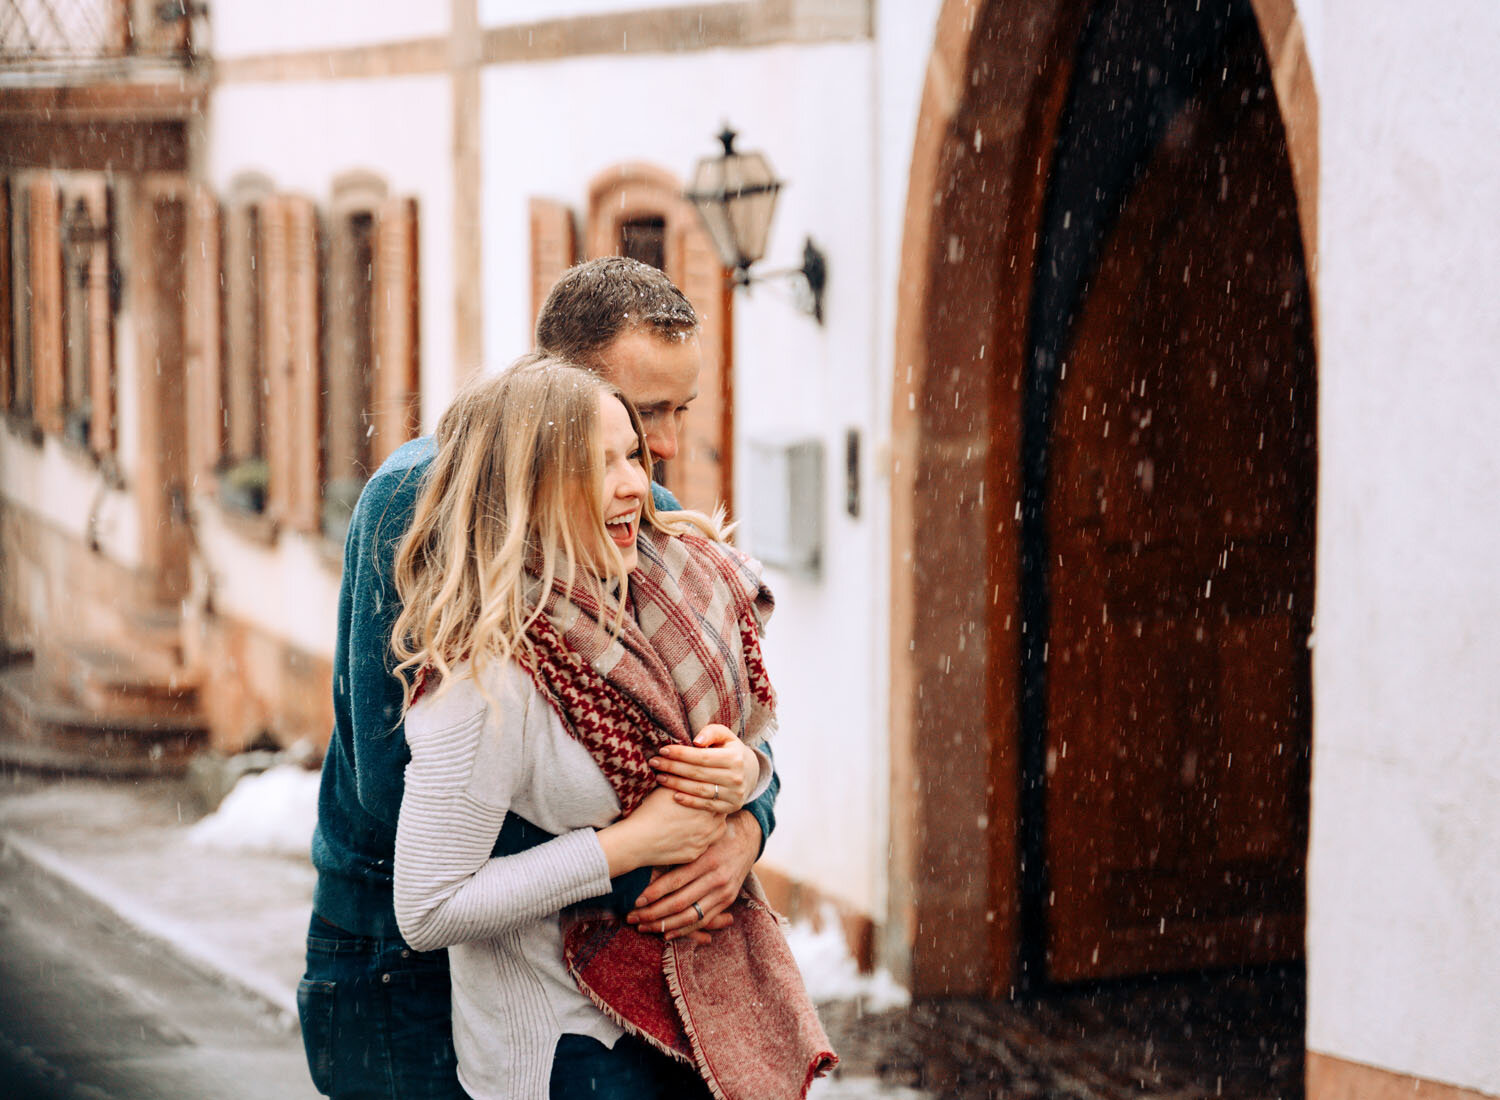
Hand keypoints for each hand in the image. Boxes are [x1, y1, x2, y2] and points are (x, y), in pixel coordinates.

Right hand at [596, 787, 724, 877]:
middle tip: (706, 802)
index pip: (717, 795)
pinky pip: (705, 845)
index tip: (708, 787)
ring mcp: (703, 842)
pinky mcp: (695, 854)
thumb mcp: (667, 788)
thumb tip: (690, 765)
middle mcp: (709, 825)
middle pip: (721, 812)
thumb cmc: (651, 811)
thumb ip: (684, 778)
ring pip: (718, 830)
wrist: (638, 840)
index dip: (712, 790)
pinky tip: (692, 831)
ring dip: (713, 823)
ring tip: (701, 817)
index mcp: (704, 805)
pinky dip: (702, 838)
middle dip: (714, 807)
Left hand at [627, 808, 761, 940]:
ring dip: (664, 925)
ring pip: (690, 916)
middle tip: (632, 917)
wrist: (748, 838)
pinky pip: (702, 921)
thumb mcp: (700, 837)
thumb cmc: (715, 834)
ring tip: (643, 927)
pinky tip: (666, 934)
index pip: (676, 881)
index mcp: (708, 859)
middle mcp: (717, 878)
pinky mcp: (727, 901)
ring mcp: (724, 893)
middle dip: (653, 913)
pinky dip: (683, 930)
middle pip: (680, 902)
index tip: (635, 901)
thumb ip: (679, 850)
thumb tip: (645, 859)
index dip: (654, 893)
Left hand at [649, 725, 759, 812]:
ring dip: (676, 785)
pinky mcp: (730, 807)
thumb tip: (696, 741)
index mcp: (735, 758)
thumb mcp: (725, 736)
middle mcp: (736, 777)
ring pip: (700, 790)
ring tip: (660, 778)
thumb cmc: (729, 750)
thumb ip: (711, 732)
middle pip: (698, 773)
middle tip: (654, 763)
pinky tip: (674, 795)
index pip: (702, 757)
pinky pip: (706, 805)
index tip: (663, 750)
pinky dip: (689, 801)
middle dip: (673, 767)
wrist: (749, 773)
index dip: (681, 754)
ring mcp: (734, 795)